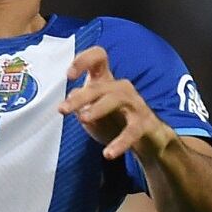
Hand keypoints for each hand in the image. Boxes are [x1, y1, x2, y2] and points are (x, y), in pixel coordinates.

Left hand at [59, 46, 173, 162]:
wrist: (148, 141)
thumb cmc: (115, 121)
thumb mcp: (91, 112)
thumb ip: (79, 104)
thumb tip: (70, 96)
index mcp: (106, 82)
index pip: (98, 58)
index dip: (83, 60)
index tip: (69, 75)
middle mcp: (121, 89)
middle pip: (100, 86)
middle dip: (80, 97)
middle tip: (62, 109)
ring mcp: (135, 104)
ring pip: (115, 99)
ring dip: (97, 108)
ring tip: (83, 119)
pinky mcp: (145, 124)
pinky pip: (131, 131)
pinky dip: (119, 142)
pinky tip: (108, 154)